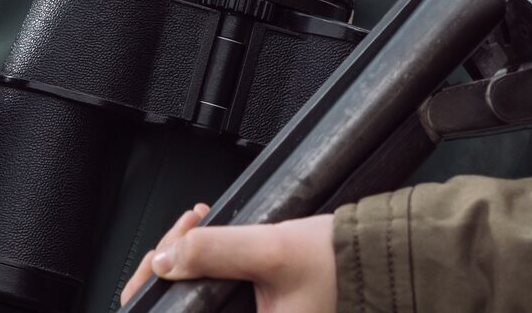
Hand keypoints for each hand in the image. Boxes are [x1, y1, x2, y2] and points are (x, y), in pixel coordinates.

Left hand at [121, 209, 336, 312]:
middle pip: (182, 309)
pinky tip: (210, 242)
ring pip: (197, 302)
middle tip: (185, 230)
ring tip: (196, 228)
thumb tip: (168, 257)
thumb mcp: (272, 251)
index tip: (163, 253)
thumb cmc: (338, 266)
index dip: (153, 290)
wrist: (378, 259)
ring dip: (190, 265)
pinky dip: (207, 271)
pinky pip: (215, 299)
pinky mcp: (258, 312)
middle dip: (173, 266)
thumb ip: (217, 252)